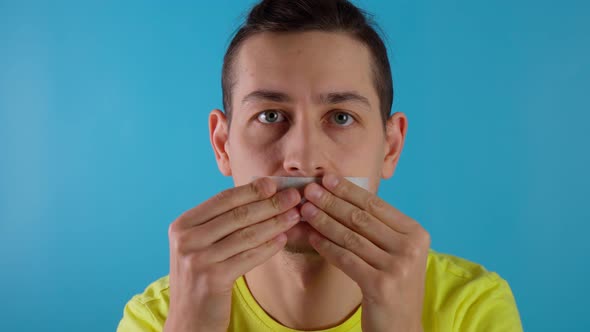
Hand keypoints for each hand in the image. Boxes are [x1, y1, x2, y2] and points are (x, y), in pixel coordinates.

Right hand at [164, 178, 300, 331]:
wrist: (189, 320)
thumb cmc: (201, 277)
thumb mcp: (200, 245)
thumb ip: (221, 222)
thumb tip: (260, 194)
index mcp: (183, 225)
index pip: (223, 200)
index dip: (251, 190)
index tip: (274, 183)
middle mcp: (186, 240)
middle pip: (237, 215)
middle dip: (270, 204)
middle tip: (293, 197)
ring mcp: (197, 259)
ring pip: (246, 235)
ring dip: (275, 223)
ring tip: (294, 216)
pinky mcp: (212, 279)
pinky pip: (249, 257)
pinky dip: (269, 247)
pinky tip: (283, 240)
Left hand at [300, 173, 429, 331]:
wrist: (401, 328)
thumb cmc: (392, 286)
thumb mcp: (393, 252)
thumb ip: (375, 228)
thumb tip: (339, 197)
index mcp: (416, 233)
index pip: (376, 205)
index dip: (348, 190)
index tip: (326, 178)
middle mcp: (410, 247)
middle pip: (361, 218)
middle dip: (331, 201)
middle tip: (308, 190)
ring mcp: (397, 267)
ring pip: (351, 236)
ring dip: (323, 221)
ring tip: (305, 210)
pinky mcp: (381, 285)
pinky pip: (345, 259)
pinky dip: (326, 246)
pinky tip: (311, 237)